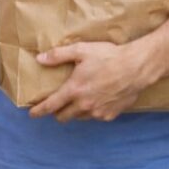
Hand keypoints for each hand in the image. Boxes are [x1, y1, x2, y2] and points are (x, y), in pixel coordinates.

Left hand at [28, 41, 156, 122]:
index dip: (39, 111)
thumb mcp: (81, 50)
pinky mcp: (110, 115)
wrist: (136, 67)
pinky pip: (95, 116)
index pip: (51, 105)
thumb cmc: (108, 56)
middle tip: (57, 104)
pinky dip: (92, 110)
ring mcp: (98, 112)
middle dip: (57, 112)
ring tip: (79, 100)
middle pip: (63, 117)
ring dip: (75, 111)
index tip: (32, 114)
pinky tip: (97, 99)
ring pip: (79, 117)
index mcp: (74, 90)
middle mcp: (84, 105)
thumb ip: (58, 55)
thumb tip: (40, 59)